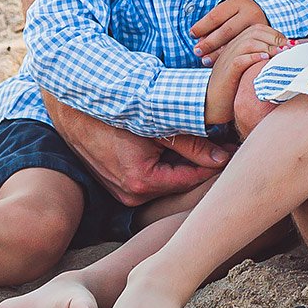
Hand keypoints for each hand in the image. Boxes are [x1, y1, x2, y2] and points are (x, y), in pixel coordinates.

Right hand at [40, 92, 227, 207]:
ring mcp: (123, 194)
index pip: (191, 179)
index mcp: (142, 182)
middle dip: (201, 164)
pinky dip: (163, 164)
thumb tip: (222, 158)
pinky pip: (150, 179)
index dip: (214, 164)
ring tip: (205, 143)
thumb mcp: (158, 126)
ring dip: (182, 164)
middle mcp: (132, 195)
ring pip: (166, 180)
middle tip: (226, 145)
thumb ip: (192, 145)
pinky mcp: (118, 187)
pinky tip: (175, 147)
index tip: (234, 150)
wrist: (74, 112)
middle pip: (179, 182)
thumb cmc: (114, 114)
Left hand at [191, 0, 272, 56]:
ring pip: (237, 42)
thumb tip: (198, 39)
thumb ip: (214, 24)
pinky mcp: (266, 39)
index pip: (216, 16)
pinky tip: (221, 61)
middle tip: (197, 51)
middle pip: (226, 30)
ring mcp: (260, 25)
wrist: (266, 12)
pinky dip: (231, 56)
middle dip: (209, 43)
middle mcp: (251, 12)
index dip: (202, 27)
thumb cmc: (238, 14)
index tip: (192, 34)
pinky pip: (246, 49)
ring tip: (204, 60)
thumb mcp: (228, 12)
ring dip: (218, 53)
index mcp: (238, 2)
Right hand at [204, 23, 288, 124]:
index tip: (289, 43)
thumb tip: (285, 54)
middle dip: (274, 38)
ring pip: (247, 43)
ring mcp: (227, 60)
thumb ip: (261, 60)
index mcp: (236, 46)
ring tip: (280, 53)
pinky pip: (238, 60)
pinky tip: (264, 59)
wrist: (211, 105)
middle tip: (288, 48)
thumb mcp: (248, 71)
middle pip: (254, 32)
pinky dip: (253, 58)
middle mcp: (231, 49)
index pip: (257, 29)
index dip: (275, 33)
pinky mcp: (226, 73)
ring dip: (267, 46)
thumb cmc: (233, 90)